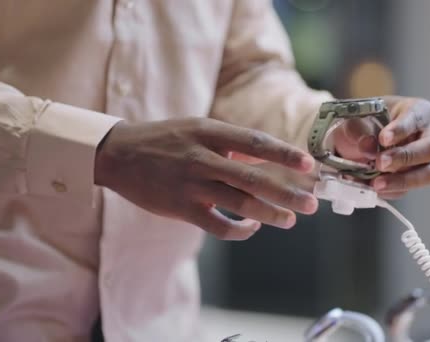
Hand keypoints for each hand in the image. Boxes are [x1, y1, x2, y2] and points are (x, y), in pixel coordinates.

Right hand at [95, 118, 318, 239]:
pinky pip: (219, 225)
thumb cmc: (163, 140)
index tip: (307, 165)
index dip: (284, 154)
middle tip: (311, 203)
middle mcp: (202, 158)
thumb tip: (262, 158)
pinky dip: (240, 230)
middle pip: (253, 178)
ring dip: (270, 214)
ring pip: (240, 204)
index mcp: (209, 132)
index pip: (255, 142)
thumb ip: (228, 143)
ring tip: (290, 220)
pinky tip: (252, 228)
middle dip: (287, 193)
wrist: (118, 154)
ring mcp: (192, 185)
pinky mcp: (182, 208)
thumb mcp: (196, 129)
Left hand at [333, 96, 429, 198]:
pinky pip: (407, 190)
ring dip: (402, 181)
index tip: (383, 139)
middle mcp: (427, 136)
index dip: (402, 129)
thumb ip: (359, 130)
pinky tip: (371, 188)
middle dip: (405, 158)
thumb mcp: (354, 120)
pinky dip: (388, 191)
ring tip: (376, 184)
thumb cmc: (362, 122)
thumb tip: (367, 145)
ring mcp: (422, 161)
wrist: (352, 142)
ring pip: (428, 174)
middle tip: (381, 163)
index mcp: (417, 111)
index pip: (417, 117)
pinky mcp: (411, 180)